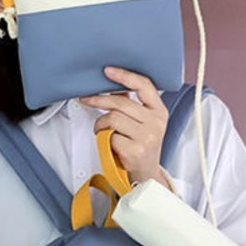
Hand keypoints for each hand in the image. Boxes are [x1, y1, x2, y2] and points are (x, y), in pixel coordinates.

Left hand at [79, 67, 168, 185]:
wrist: (146, 175)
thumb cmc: (139, 146)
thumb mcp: (143, 123)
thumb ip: (131, 106)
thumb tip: (110, 85)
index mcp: (159, 111)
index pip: (144, 85)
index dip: (124, 76)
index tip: (107, 71)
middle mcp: (156, 122)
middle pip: (121, 102)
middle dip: (99, 99)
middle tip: (86, 99)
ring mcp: (147, 137)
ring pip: (113, 118)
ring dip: (101, 124)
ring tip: (102, 130)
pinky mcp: (135, 150)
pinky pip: (110, 136)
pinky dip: (104, 138)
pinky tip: (108, 143)